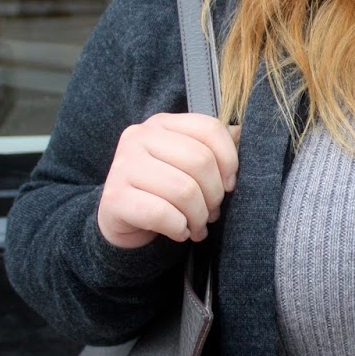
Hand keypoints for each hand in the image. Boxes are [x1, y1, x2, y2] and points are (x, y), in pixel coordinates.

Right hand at [97, 112, 239, 248]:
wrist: (122, 220)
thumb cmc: (162, 191)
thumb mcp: (186, 165)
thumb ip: (211, 148)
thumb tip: (240, 132)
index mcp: (161, 123)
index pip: (209, 129)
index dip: (229, 160)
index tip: (229, 185)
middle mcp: (139, 137)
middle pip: (200, 161)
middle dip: (214, 195)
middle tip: (211, 213)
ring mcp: (123, 165)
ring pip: (184, 190)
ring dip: (198, 217)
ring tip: (197, 226)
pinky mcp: (114, 196)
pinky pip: (162, 214)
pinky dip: (178, 228)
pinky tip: (179, 232)